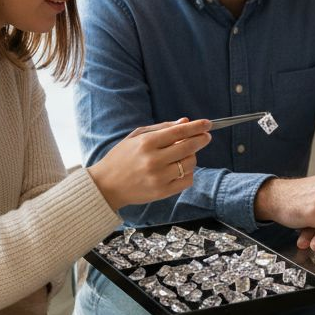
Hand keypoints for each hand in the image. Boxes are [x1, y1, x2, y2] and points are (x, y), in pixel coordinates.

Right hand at [88, 118, 211, 208]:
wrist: (106, 186)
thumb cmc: (121, 158)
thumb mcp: (136, 137)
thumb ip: (162, 128)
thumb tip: (185, 121)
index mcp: (146, 143)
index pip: (179, 132)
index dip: (196, 127)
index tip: (208, 124)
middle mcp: (154, 160)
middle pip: (188, 147)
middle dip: (201, 139)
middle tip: (206, 136)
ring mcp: (159, 178)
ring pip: (190, 164)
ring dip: (192, 157)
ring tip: (184, 155)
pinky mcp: (162, 192)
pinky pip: (187, 181)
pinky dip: (188, 173)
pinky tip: (180, 169)